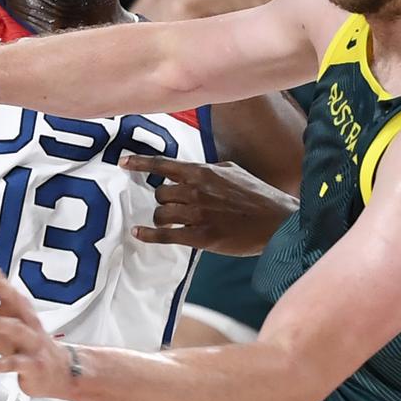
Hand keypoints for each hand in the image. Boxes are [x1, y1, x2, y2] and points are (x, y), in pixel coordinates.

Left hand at [0, 265, 76, 400]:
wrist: (60, 371)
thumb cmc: (29, 345)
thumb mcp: (10, 325)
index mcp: (22, 312)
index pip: (8, 289)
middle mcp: (29, 323)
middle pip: (17, 301)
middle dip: (2, 287)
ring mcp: (32, 343)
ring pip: (17, 329)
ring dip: (0, 323)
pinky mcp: (31, 364)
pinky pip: (11, 363)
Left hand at [121, 154, 294, 255]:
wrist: (277, 221)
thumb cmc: (257, 196)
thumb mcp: (232, 171)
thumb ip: (208, 170)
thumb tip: (191, 170)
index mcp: (203, 172)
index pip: (164, 164)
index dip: (140, 163)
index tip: (124, 162)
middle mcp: (196, 191)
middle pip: (160, 193)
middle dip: (162, 200)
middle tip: (171, 206)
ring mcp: (198, 214)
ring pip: (161, 213)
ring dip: (161, 218)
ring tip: (168, 221)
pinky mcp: (202, 237)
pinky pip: (165, 235)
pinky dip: (149, 235)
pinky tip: (139, 234)